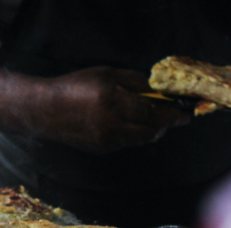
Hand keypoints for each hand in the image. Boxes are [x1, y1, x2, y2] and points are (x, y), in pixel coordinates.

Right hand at [32, 67, 190, 154]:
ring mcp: (106, 140)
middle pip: (150, 131)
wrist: (45, 109)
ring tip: (151, 120)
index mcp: (113, 101)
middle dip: (164, 126)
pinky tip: (128, 125)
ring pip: (139, 140)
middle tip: (172, 118)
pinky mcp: (100, 150)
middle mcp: (111, 124)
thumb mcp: (105, 74)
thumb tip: (157, 89)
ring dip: (149, 131)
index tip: (185, 115)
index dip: (172, 115)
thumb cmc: (74, 86)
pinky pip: (125, 144)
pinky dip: (132, 135)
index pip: (152, 112)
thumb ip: (134, 81)